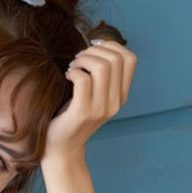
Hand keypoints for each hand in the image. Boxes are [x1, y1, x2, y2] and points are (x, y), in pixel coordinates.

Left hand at [42, 39, 137, 164]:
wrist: (61, 148)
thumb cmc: (72, 116)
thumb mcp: (93, 94)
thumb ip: (102, 75)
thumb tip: (98, 44)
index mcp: (121, 96)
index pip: (130, 59)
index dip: (112, 45)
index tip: (94, 48)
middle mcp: (115, 102)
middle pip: (115, 59)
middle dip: (94, 50)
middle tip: (78, 59)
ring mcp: (101, 109)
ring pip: (102, 67)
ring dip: (83, 60)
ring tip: (73, 67)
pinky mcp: (83, 113)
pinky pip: (83, 80)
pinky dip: (73, 72)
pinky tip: (67, 77)